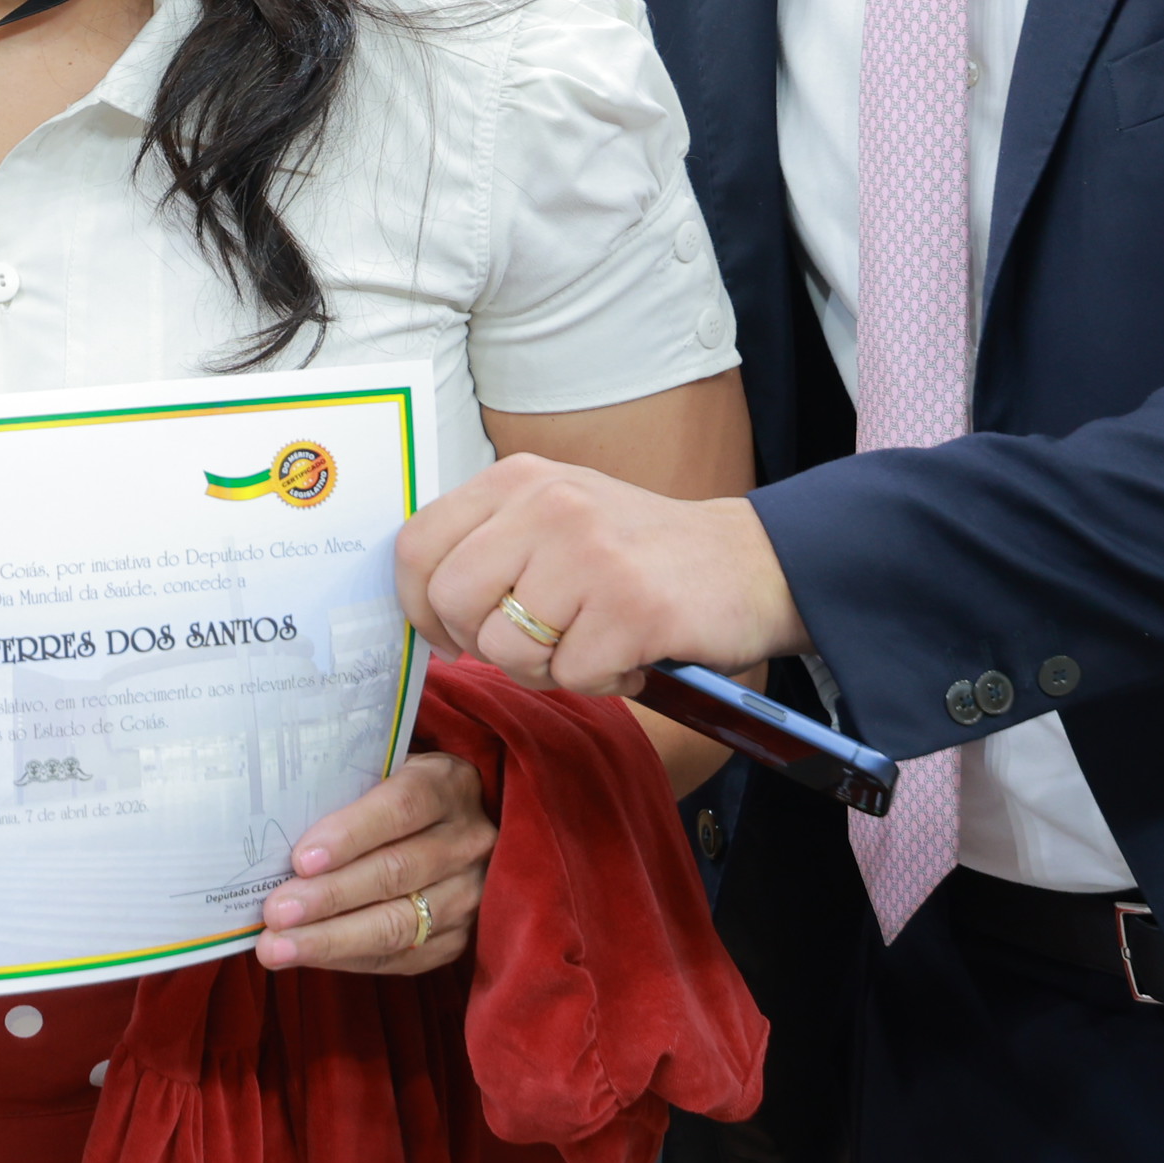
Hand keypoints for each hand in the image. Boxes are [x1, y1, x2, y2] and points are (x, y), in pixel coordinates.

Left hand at [257, 750, 490, 975]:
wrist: (448, 827)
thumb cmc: (391, 795)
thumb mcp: (377, 773)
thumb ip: (341, 796)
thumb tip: (273, 837)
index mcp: (447, 784)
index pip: (401, 807)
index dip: (351, 833)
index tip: (301, 859)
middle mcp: (468, 840)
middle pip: (397, 871)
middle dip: (330, 896)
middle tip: (276, 912)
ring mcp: (469, 893)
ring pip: (400, 923)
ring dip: (332, 939)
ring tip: (279, 947)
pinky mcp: (458, 938)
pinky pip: (401, 956)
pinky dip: (347, 959)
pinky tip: (308, 956)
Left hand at [397, 453, 804, 694]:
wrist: (748, 563)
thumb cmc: (637, 553)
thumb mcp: (553, 516)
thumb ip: (487, 545)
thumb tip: (420, 607)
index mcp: (517, 479)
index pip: (415, 547)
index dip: (421, 607)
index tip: (453, 634)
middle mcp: (547, 504)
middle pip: (452, 601)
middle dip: (486, 644)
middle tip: (537, 644)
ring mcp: (590, 553)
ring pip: (506, 648)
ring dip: (546, 670)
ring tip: (590, 644)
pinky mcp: (632, 606)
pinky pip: (571, 675)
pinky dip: (599, 682)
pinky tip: (629, 654)